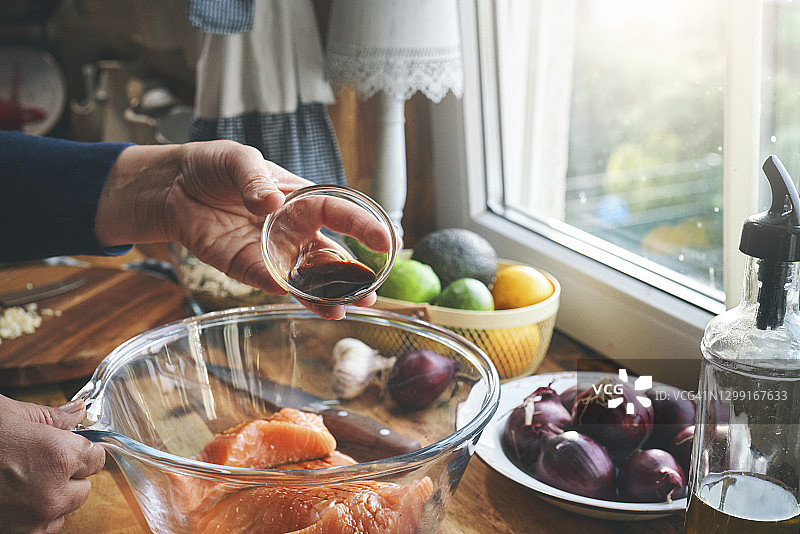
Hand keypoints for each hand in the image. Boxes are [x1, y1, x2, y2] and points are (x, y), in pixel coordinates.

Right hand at [0, 395, 105, 532]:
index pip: (96, 457)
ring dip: (50, 498)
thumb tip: (76, 413)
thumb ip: (50, 417)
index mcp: (57, 456)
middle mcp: (51, 493)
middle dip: (69, 475)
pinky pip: (40, 528)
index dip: (83, 448)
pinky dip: (31, 516)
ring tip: (18, 480)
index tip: (71, 445)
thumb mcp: (9, 415)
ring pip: (62, 511)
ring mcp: (32, 521)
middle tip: (38, 462)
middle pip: (83, 488)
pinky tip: (9, 497)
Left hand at [95, 140, 384, 318]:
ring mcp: (274, 253)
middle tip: (372, 292)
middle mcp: (295, 230)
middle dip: (354, 276)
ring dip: (330, 295)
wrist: (173, 188)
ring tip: (349, 309)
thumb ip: (255, 180)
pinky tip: (313, 306)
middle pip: (332, 257)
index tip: (386, 241)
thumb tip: (270, 207)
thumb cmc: (213, 167)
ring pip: (310, 279)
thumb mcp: (238, 160)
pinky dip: (293, 296)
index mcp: (302, 200)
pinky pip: (274, 284)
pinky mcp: (249, 269)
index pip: (341, 214)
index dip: (365, 227)